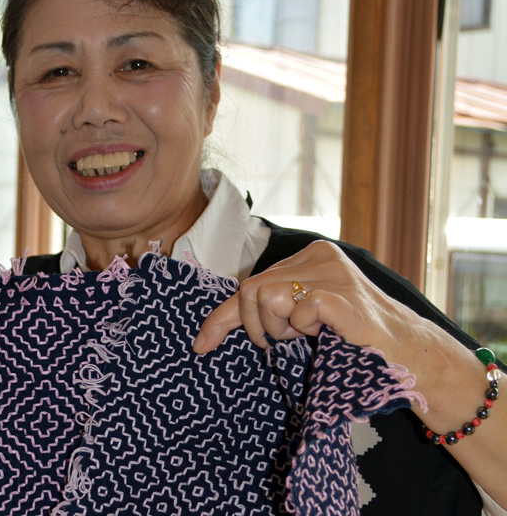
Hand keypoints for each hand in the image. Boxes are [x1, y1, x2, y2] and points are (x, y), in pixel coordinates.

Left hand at [192, 240, 409, 356]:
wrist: (407, 354)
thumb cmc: (351, 338)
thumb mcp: (302, 318)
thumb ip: (266, 312)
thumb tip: (206, 335)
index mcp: (309, 255)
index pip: (252, 282)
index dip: (222, 317)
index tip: (202, 345)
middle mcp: (319, 255)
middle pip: (251, 289)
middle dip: (258, 326)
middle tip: (287, 341)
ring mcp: (332, 273)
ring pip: (266, 297)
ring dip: (280, 328)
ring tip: (310, 335)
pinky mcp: (342, 295)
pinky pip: (298, 309)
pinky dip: (304, 328)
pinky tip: (327, 333)